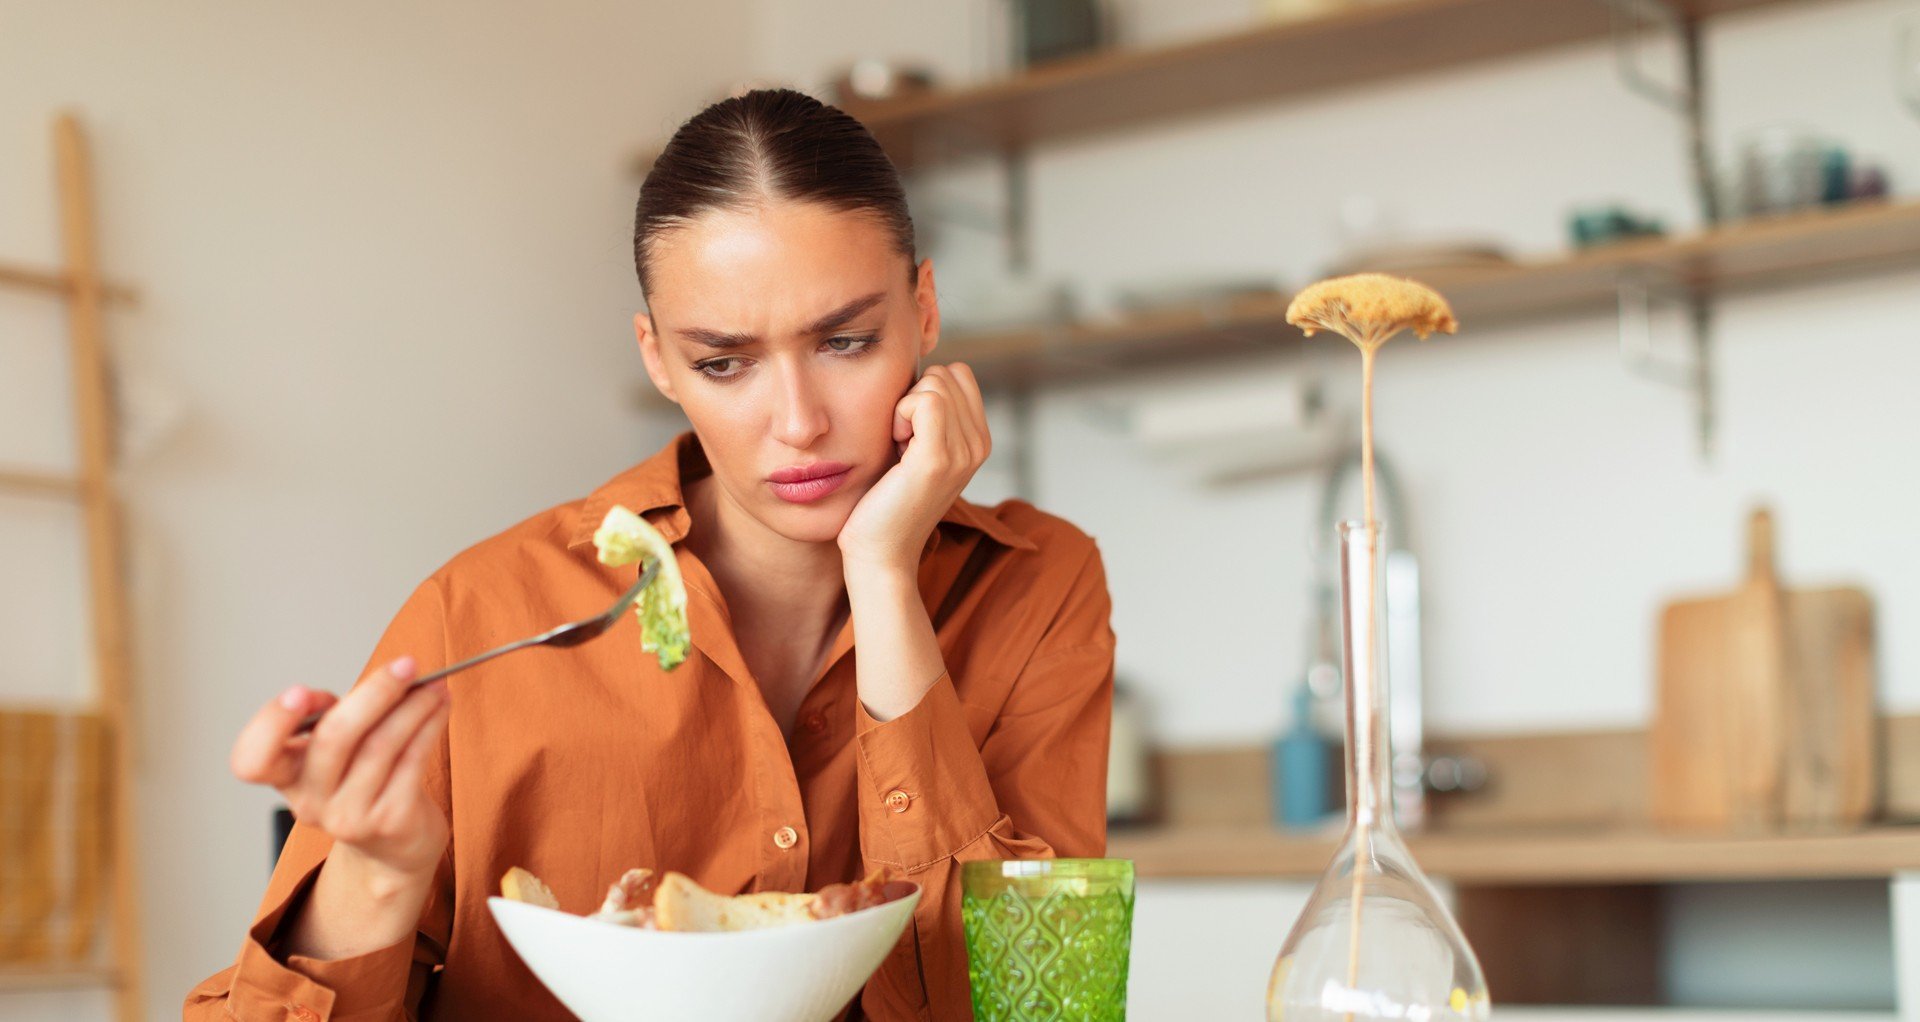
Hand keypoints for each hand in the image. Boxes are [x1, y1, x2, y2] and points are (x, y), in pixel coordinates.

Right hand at [230, 656, 451, 885]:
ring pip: (381, 746)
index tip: (302, 692)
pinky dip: (430, 725)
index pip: (252, 760)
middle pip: (334, 739)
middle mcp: (310, 802)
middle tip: (406, 666)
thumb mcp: (340, 749)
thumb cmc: (365, 781)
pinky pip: (412, 761)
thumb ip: (343, 716)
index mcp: (286, 776)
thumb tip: (383, 681)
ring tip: (435, 684)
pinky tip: (440, 706)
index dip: (270, 725)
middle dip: (375, 693)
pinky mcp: (389, 821)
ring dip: (414, 706)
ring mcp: (349, 816)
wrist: (395, 844)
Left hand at [838, 363, 990, 572]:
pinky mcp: (938, 459)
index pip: (959, 374)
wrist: (881, 552)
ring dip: (905, 407)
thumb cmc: (886, 498)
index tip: (910, 431)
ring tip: (900, 448)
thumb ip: (929, 414)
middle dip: (915, 397)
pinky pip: (925, 400)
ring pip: (935, 383)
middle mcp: (980, 445)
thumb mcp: (918, 449)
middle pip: (947, 374)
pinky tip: (896, 446)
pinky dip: (901, 414)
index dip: (926, 391)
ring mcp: (964, 452)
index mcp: (979, 441)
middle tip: (902, 442)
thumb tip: (920, 370)